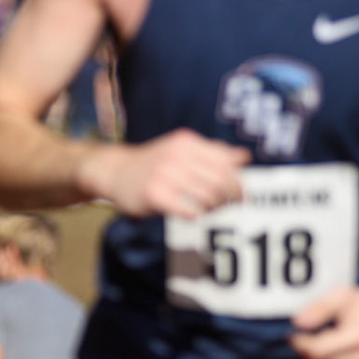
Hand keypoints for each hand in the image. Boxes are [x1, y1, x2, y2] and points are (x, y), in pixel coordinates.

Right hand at [82, 129, 249, 219]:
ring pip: (207, 197)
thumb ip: (213, 153)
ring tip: (209, 209)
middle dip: (229, 197)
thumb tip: (244, 157)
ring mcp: (165, 175)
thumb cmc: (153, 163)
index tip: (240, 194)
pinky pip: (190, 210)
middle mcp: (177, 156)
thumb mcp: (181, 150)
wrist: (114, 171)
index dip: (238, 181)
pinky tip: (193, 213)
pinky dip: (197, 215)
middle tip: (229, 205)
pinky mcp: (154, 195)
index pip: (225, 163)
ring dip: (214, 208)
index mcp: (187, 143)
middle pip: (220, 181)